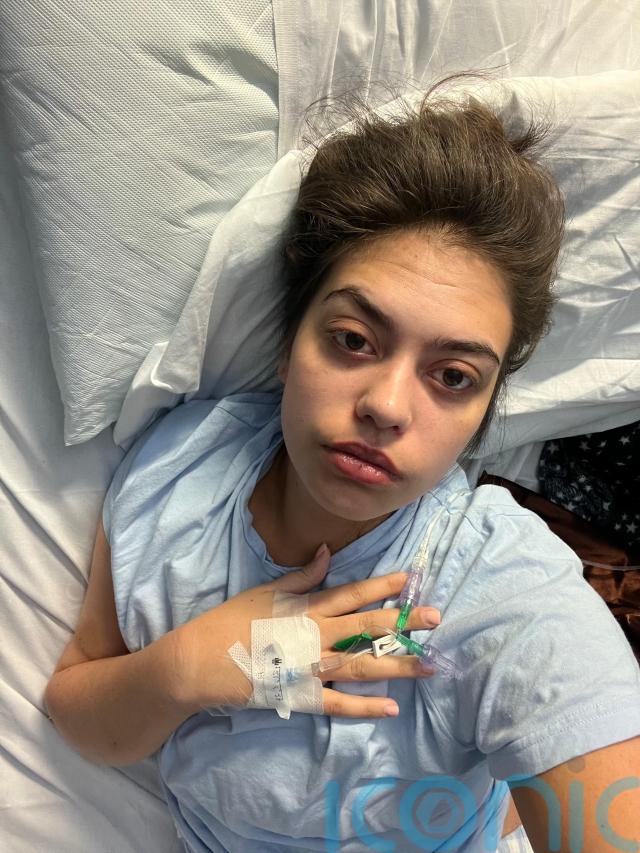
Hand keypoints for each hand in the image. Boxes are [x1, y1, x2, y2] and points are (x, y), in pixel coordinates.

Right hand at [169, 544, 440, 718]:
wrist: (200, 661)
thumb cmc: (230, 621)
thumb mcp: (265, 591)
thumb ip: (301, 576)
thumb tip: (327, 553)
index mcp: (306, 607)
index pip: (353, 593)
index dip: (383, 585)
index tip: (411, 579)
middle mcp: (316, 636)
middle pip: (367, 627)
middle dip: (403, 622)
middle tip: (436, 618)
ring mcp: (311, 668)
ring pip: (362, 666)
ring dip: (397, 665)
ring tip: (428, 665)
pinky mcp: (301, 696)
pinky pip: (339, 704)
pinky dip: (366, 707)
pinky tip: (391, 708)